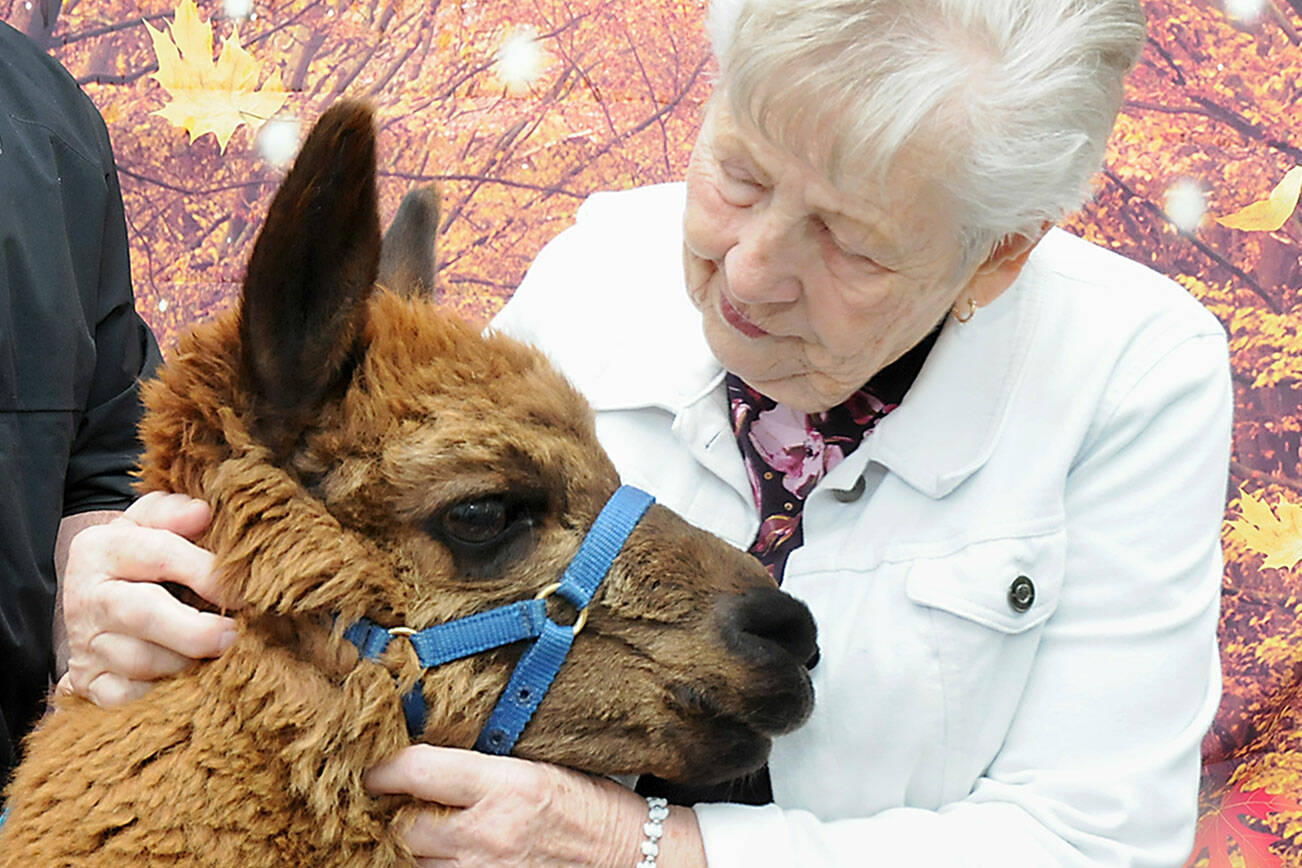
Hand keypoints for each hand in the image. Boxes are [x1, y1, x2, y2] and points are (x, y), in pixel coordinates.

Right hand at [58, 491, 240, 706]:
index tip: (243, 589)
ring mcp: (86, 644)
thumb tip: (203, 513)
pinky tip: (189, 682)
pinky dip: (161, 694)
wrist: (96, 600)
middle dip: (196, 630)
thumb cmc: (141, 557)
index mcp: (101, 548)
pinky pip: (128, 699)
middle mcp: (86, 597)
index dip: (205, 572)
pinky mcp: (89, 683)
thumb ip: (174, 512)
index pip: (159, 553)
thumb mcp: (151, 524)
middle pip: (143, 614)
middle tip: (233, 635)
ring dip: (187, 663)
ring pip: (141, 663)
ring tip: (216, 656)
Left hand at [364, 746, 706, 867]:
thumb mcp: (539, 764)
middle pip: (404, 827)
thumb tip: (430, 749)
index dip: (383, 768)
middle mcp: (488, 833)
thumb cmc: (590, 803)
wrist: (629, 855)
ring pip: (416, 862)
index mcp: (505, 784)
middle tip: (390, 800)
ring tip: (416, 826)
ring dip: (411, 845)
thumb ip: (485, 760)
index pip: (417, 771)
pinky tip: (443, 851)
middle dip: (392, 814)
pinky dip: (435, 864)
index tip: (374, 767)